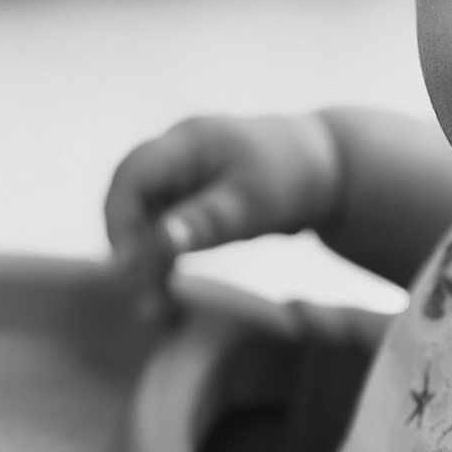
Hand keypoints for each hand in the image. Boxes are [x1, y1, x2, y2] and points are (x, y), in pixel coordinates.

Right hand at [104, 112, 341, 317]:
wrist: (332, 171)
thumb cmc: (295, 180)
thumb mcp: (253, 204)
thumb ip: (205, 220)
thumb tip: (160, 240)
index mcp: (190, 141)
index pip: (132, 176)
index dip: (119, 220)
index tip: (129, 269)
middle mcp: (179, 151)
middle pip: (130, 199)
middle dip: (131, 247)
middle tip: (146, 297)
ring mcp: (184, 172)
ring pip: (144, 218)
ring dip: (145, 261)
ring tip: (156, 310)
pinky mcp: (192, 195)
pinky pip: (162, 227)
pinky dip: (163, 258)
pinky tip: (166, 298)